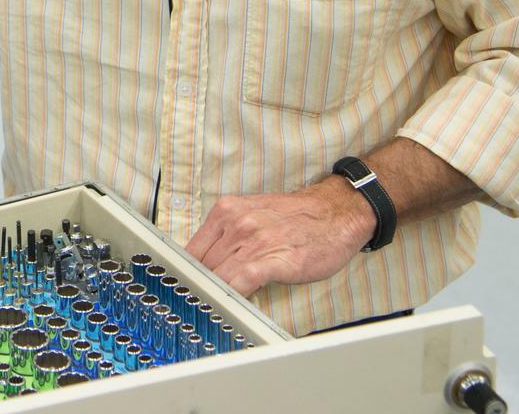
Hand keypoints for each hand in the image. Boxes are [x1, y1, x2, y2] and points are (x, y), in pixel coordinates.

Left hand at [184, 178, 373, 296]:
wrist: (335, 212)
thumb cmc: (296, 217)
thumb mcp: (252, 214)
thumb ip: (227, 234)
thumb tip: (204, 260)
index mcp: (226, 210)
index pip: (191, 248)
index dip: (186, 272)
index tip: (183, 287)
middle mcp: (237, 223)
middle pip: (203, 265)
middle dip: (201, 286)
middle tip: (199, 302)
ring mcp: (254, 241)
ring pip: (218, 275)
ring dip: (215, 294)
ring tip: (213, 307)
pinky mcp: (274, 259)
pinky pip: (242, 282)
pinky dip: (233, 295)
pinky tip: (232, 304)